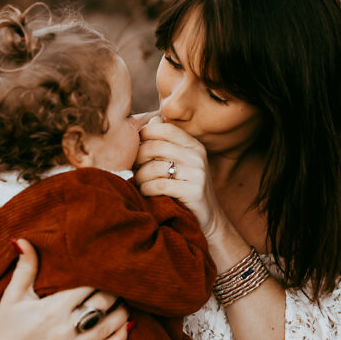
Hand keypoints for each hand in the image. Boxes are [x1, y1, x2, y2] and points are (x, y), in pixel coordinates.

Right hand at [0, 239, 129, 339]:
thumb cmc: (5, 325)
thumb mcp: (13, 295)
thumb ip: (25, 267)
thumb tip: (23, 239)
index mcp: (51, 309)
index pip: (87, 286)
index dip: (101, 275)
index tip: (109, 266)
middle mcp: (63, 330)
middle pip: (102, 304)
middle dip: (114, 291)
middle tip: (122, 281)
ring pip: (108, 327)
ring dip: (122, 311)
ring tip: (126, 300)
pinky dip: (120, 338)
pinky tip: (127, 325)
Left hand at [133, 118, 222, 238]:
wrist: (207, 218)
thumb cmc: (186, 188)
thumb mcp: (180, 162)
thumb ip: (166, 143)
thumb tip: (150, 121)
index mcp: (193, 145)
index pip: (165, 128)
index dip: (145, 134)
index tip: (135, 146)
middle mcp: (197, 156)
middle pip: (156, 147)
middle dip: (138, 157)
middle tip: (133, 167)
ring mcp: (197, 174)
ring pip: (155, 167)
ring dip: (140, 176)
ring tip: (138, 182)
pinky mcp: (194, 192)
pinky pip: (159, 185)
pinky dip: (146, 189)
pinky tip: (145, 192)